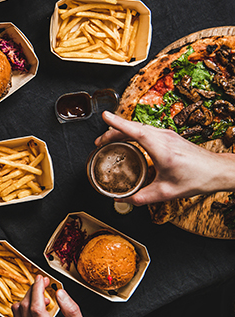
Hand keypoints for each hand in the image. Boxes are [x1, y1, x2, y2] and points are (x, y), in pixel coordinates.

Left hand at [13, 275, 89, 316]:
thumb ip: (72, 311)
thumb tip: (61, 293)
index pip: (36, 308)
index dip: (37, 290)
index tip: (41, 280)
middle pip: (25, 307)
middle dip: (33, 290)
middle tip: (42, 283)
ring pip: (18, 311)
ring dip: (28, 298)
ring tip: (41, 297)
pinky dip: (24, 308)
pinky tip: (36, 308)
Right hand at [95, 112, 234, 204]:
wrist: (217, 171)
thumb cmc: (197, 179)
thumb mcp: (166, 192)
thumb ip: (141, 197)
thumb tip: (123, 200)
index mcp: (162, 150)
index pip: (135, 131)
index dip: (118, 124)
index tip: (105, 116)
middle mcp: (164, 138)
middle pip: (133, 128)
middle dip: (113, 131)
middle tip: (99, 142)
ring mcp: (168, 135)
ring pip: (139, 127)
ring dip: (122, 131)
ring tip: (108, 140)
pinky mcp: (170, 136)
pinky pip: (146, 130)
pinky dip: (132, 132)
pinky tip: (128, 140)